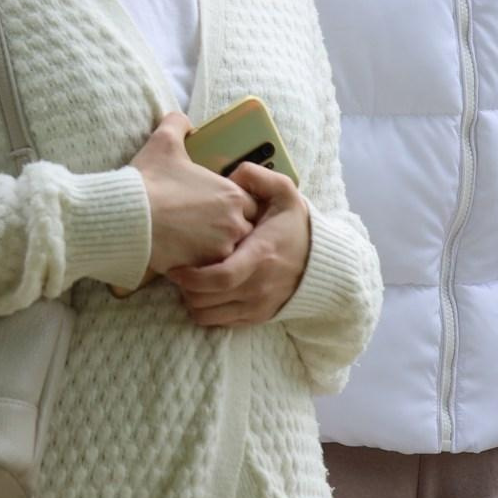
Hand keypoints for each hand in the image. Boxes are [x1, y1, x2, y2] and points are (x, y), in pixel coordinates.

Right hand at [131, 114, 257, 281]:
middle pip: (243, 230)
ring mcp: (221, 247)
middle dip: (228, 229)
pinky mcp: (204, 267)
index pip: (249, 203)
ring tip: (194, 245)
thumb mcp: (164, 142)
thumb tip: (182, 119)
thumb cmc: (149, 180)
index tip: (213, 207)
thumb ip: (178, 124)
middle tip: (205, 228)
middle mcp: (234, 221)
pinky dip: (202, 265)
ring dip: (216, 249)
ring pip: (229, 251)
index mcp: (232, 193)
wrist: (129, 215)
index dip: (231, 205)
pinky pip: (212, 271)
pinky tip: (184, 258)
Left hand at [170, 165, 311, 326]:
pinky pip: (220, 322)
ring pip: (209, 314)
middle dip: (184, 287)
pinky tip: (203, 292)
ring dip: (191, 300)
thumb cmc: (296, 225)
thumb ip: (258, 177)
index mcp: (260, 255)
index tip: (175, 266)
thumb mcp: (284, 193)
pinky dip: (205, 311)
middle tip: (175, 269)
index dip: (191, 276)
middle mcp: (258, 285)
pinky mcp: (256, 316)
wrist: (322, 262)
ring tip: (188, 281)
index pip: (220, 276)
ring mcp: (257, 305)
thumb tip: (232, 174)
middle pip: (207, 298)